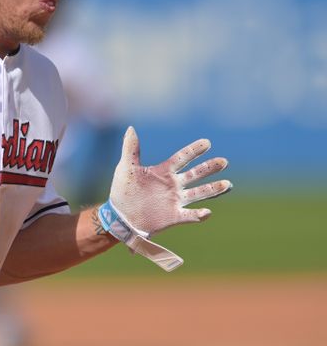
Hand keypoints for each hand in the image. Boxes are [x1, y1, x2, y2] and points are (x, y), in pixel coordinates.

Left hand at [110, 126, 231, 235]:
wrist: (119, 216)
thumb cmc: (122, 190)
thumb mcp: (126, 168)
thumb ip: (131, 149)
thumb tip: (131, 128)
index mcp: (163, 172)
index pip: (182, 158)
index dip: (194, 151)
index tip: (207, 143)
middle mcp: (173, 185)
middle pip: (195, 174)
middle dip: (209, 168)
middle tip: (224, 162)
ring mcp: (175, 201)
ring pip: (198, 193)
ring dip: (213, 189)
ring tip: (227, 184)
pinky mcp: (173, 216)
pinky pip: (189, 216)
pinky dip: (199, 215)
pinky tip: (207, 212)